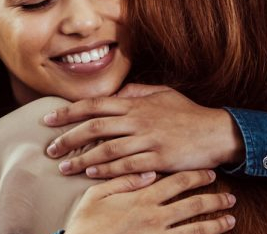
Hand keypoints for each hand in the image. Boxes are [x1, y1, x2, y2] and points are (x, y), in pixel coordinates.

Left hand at [42, 84, 243, 177]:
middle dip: (67, 138)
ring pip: (107, 149)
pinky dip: (106, 170)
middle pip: (94, 127)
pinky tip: (91, 174)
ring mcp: (149, 140)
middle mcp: (138, 120)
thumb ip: (135, 92)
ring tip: (64, 167)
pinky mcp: (159, 159)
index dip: (68, 112)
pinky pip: (127, 166)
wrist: (218, 132)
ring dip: (82, 159)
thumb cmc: (188, 113)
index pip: (93, 105)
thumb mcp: (161, 94)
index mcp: (135, 104)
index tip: (48, 120)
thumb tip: (113, 94)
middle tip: (50, 149)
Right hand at [65, 170, 235, 233]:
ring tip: (231, 219)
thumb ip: (123, 181)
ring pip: (196, 228)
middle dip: (214, 199)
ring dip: (216, 223)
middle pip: (193, 204)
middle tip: (229, 196)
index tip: (210, 173)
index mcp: (141, 198)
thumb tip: (149, 172)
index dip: (196, 176)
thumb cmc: (86, 223)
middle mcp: (155, 216)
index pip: (176, 182)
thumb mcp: (96, 195)